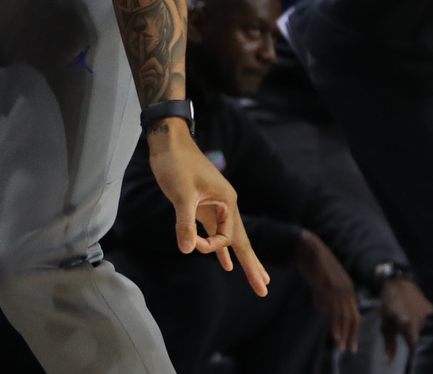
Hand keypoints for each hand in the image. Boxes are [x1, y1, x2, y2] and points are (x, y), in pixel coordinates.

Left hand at [147, 123, 268, 295]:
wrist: (168, 142)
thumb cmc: (177, 163)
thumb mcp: (181, 194)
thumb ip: (185, 222)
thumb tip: (186, 249)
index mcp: (227, 201)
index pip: (228, 237)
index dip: (211, 247)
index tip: (191, 242)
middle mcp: (226, 205)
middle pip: (242, 241)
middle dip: (252, 266)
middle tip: (264, 289)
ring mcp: (215, 207)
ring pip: (230, 238)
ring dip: (240, 259)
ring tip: (258, 279)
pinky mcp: (203, 207)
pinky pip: (215, 232)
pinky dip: (219, 247)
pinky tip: (225, 262)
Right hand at [295, 231, 358, 352]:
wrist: (309, 249)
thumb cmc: (314, 265)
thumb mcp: (322, 284)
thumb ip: (325, 297)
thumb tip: (326, 311)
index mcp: (348, 288)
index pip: (354, 313)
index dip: (353, 328)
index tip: (351, 342)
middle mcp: (348, 290)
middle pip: (353, 317)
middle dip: (352, 334)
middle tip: (350, 349)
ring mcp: (340, 289)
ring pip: (345, 316)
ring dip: (344, 333)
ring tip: (342, 346)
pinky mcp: (331, 289)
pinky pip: (336, 311)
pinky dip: (336, 325)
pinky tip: (335, 335)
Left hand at [378, 275, 431, 359]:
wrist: (396, 279)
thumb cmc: (387, 301)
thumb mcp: (385, 321)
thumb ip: (389, 341)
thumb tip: (389, 360)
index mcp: (405, 323)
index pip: (412, 343)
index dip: (409, 343)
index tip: (406, 340)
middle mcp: (417, 319)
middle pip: (416, 334)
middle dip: (409, 333)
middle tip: (401, 322)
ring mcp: (424, 312)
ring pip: (421, 326)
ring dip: (415, 324)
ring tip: (406, 312)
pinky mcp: (429, 306)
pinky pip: (426, 316)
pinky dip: (420, 315)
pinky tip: (413, 307)